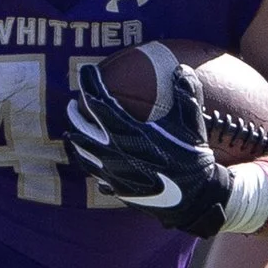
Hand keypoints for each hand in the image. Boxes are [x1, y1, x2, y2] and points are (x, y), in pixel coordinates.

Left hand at [65, 61, 234, 235]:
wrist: (194, 199)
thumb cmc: (193, 158)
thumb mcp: (193, 122)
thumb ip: (185, 91)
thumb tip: (180, 68)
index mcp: (126, 132)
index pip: (97, 101)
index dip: (89, 83)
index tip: (85, 71)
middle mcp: (112, 152)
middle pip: (81, 128)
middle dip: (75, 112)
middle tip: (73, 103)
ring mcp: (111, 173)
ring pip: (83, 153)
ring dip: (76, 139)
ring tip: (73, 132)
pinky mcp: (116, 189)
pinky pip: (95, 174)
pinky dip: (89, 163)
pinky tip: (91, 161)